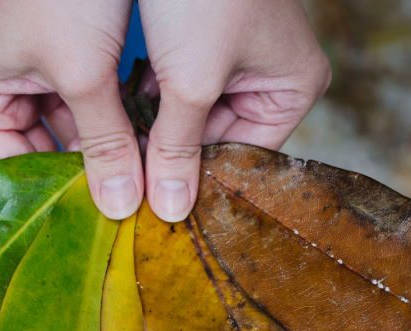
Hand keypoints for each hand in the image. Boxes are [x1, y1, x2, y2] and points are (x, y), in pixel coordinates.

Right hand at [0, 0, 142, 218]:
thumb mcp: (84, 75)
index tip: (100, 222)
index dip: (56, 197)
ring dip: (110, 145)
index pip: (13, 170)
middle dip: (90, 172)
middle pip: (45, 151)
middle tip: (133, 205)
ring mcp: (33, 68)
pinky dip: (118, 116)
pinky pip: (91, 101)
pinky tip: (151, 139)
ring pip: (73, 128)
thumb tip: (121, 207)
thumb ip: (106, 144)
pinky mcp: (67, 53)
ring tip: (147, 178)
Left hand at [138, 0, 330, 220]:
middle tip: (127, 181)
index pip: (245, 154)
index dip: (199, 177)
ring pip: (191, 115)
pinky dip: (147, 100)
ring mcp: (237, 57)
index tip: (155, 202)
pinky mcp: (201, 42)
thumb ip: (176, 149)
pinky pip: (176, 87)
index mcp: (294, 86)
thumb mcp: (190, 82)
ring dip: (154, 130)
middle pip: (217, 138)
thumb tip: (171, 209)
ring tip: (116, 153)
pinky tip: (116, 116)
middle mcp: (272, 74)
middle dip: (170, 152)